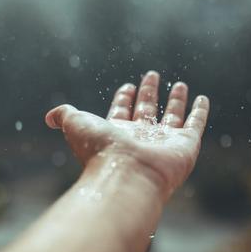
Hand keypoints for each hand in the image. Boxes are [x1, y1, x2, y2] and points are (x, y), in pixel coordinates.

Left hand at [45, 71, 209, 197]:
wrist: (127, 176)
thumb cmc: (101, 151)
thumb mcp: (76, 125)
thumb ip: (64, 115)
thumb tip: (48, 117)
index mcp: (117, 132)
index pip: (122, 111)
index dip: (124, 97)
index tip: (127, 85)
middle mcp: (141, 137)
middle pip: (146, 110)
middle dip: (148, 92)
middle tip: (152, 75)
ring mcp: (164, 142)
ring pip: (173, 116)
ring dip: (176, 100)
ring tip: (180, 84)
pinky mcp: (185, 145)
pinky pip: (195, 125)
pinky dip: (200, 112)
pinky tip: (202, 98)